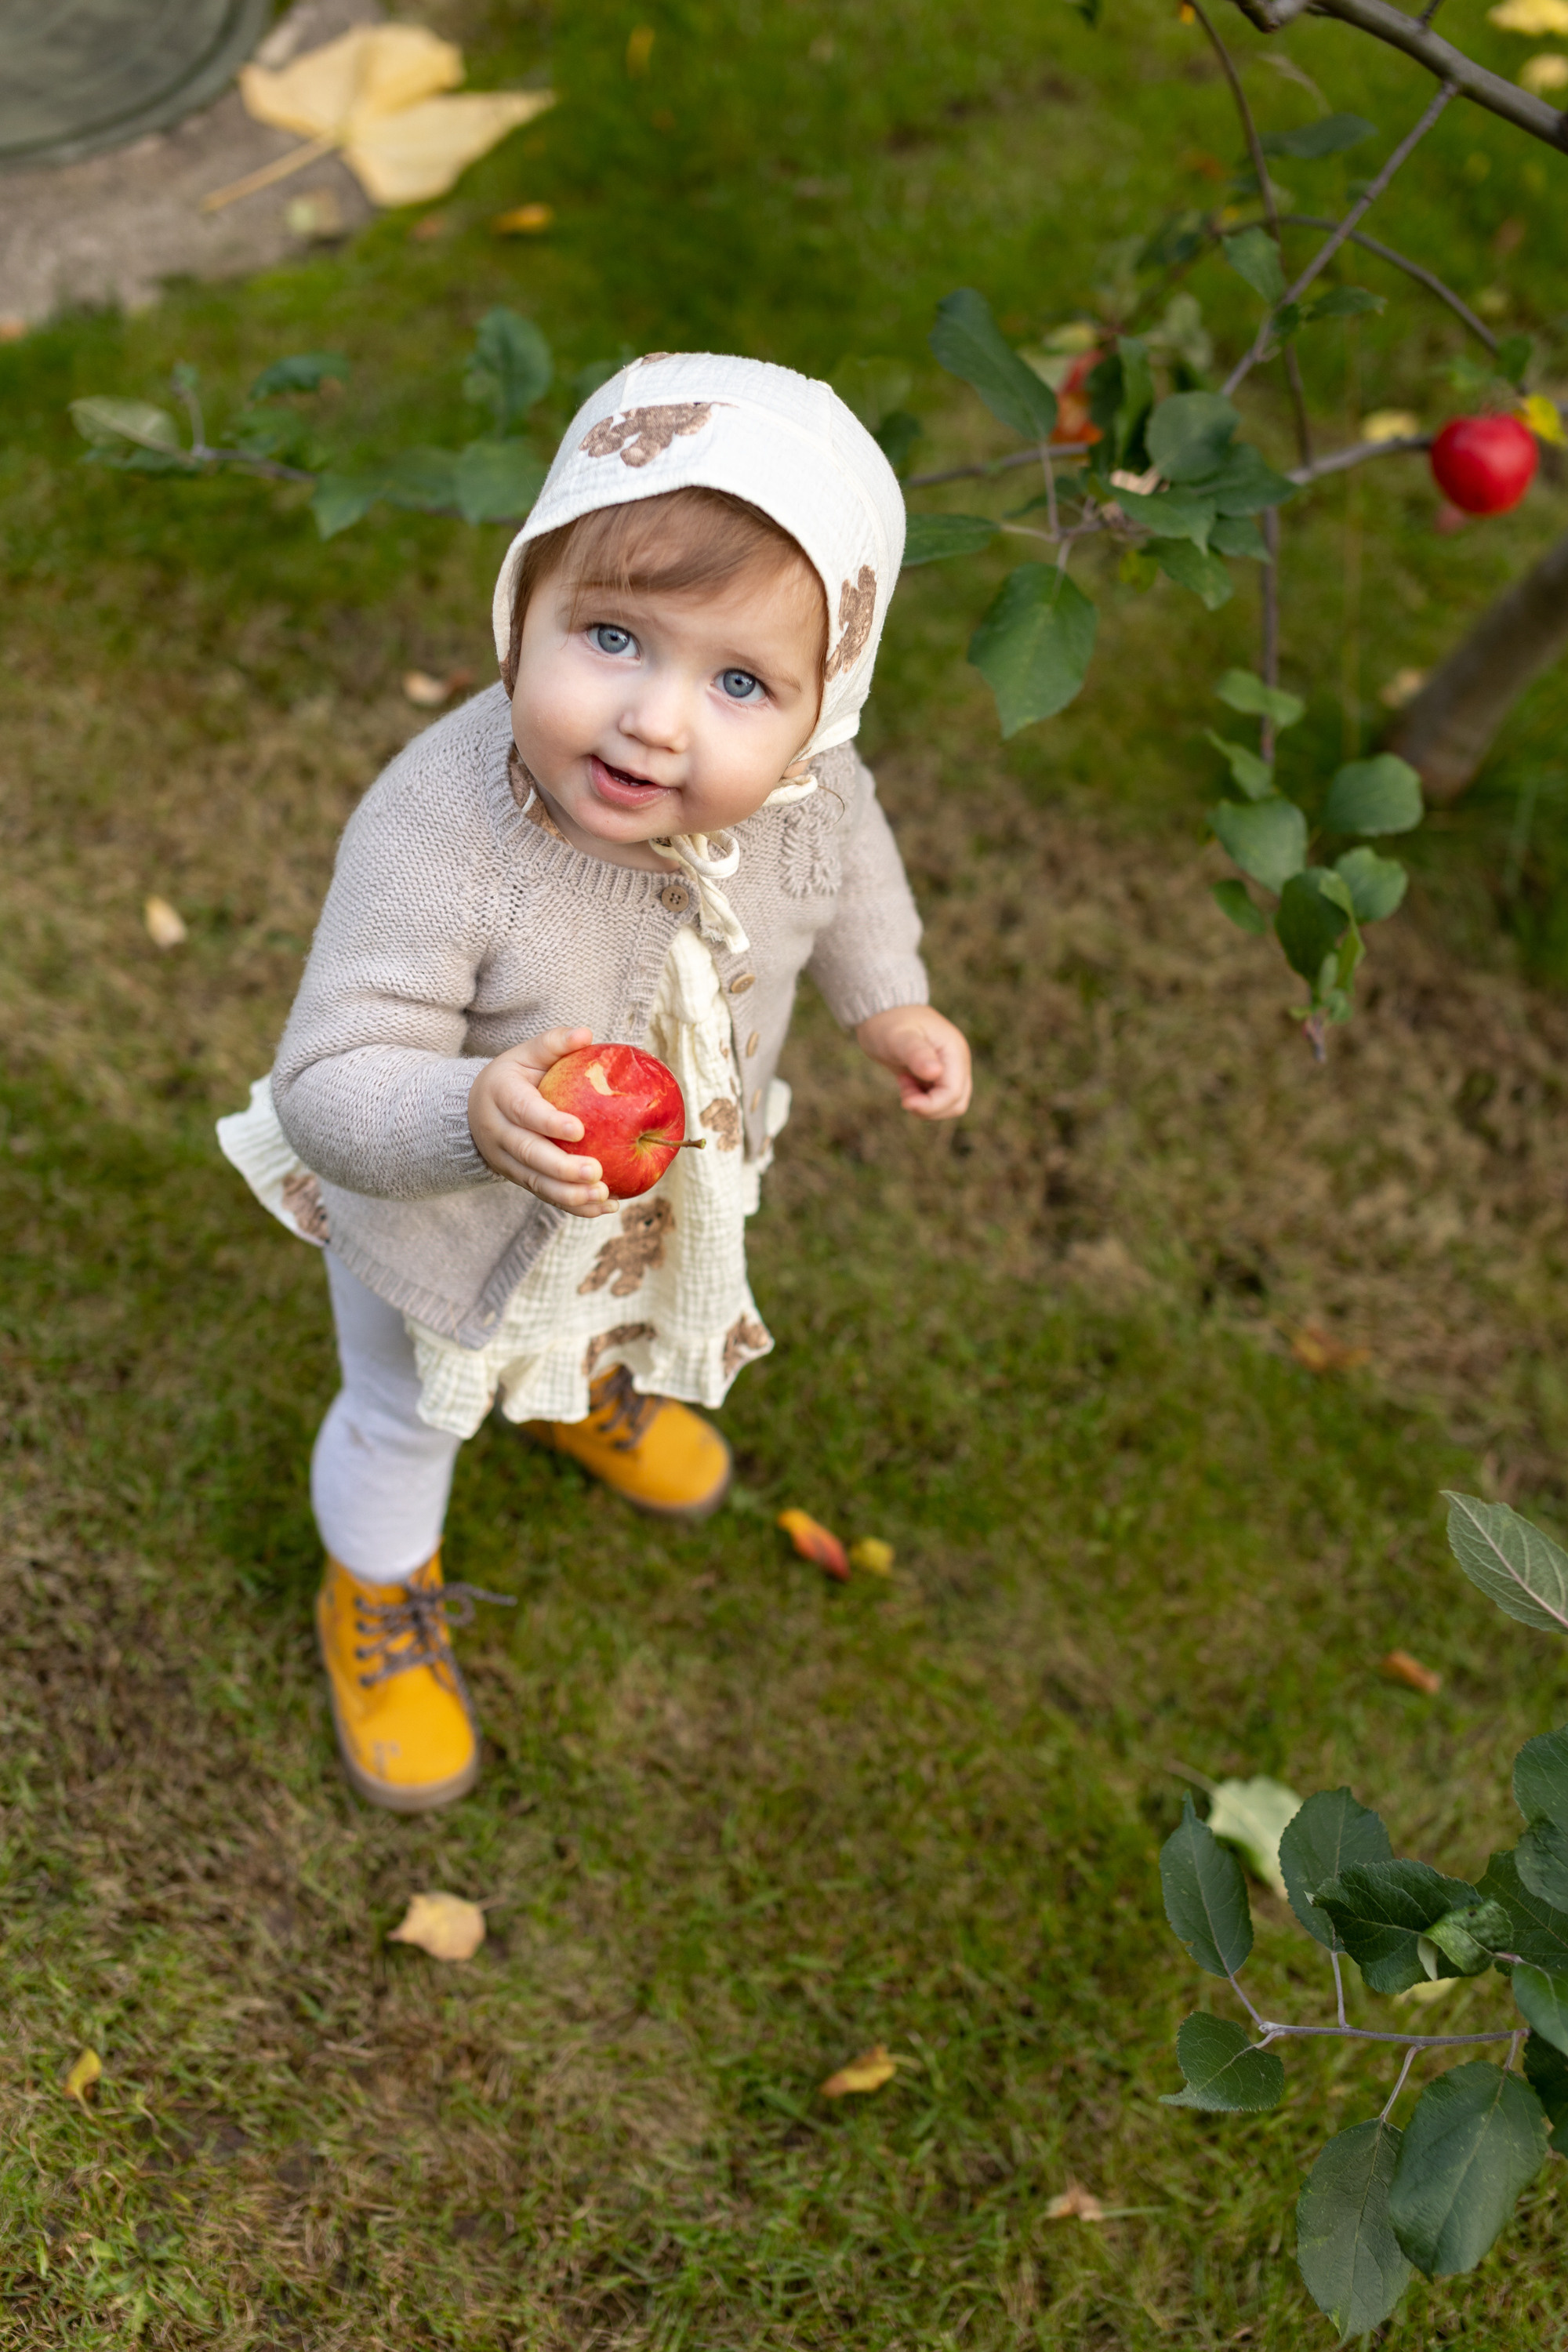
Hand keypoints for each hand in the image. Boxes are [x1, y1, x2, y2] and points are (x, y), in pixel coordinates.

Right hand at [468, 1027, 615, 1214]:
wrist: (476, 1108)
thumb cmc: (516, 1076)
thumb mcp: (527, 1054)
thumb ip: (554, 1043)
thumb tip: (586, 1034)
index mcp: (500, 1095)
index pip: (523, 1110)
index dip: (548, 1122)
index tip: (580, 1130)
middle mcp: (498, 1131)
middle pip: (528, 1153)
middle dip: (562, 1167)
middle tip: (596, 1173)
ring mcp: (505, 1159)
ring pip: (535, 1181)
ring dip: (569, 1193)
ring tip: (603, 1195)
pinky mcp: (518, 1178)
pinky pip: (545, 1194)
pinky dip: (573, 1205)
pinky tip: (604, 1207)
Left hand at [854, 1003, 971, 1119]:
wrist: (883, 1012)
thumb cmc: (889, 1022)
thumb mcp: (899, 1037)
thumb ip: (917, 1054)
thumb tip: (935, 1072)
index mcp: (954, 1052)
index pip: (953, 1092)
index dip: (931, 1105)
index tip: (904, 1101)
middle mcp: (957, 1062)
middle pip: (956, 1103)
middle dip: (929, 1108)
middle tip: (903, 1093)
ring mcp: (949, 1070)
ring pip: (949, 1105)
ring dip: (925, 1106)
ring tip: (904, 1083)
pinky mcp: (938, 1076)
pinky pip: (937, 1100)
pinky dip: (921, 1100)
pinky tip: (905, 1082)